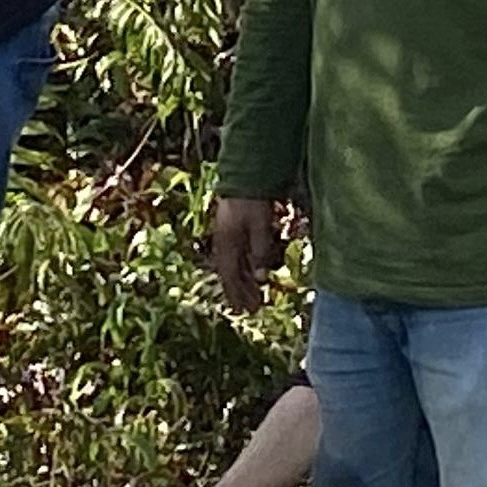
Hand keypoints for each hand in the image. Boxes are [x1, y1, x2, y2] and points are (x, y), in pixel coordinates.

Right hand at [209, 197, 283, 313]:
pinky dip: (246, 268)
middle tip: (252, 309)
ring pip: (236, 265)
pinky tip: (254, 274)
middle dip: (241, 292)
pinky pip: (239, 255)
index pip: (229, 276)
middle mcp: (225, 242)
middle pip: (231, 273)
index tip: (245, 310)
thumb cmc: (253, 200)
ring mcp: (229, 235)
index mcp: (227, 243)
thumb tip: (261, 277)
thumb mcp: (260, 225)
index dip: (236, 294)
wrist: (245, 175)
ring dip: (245, 282)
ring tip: (255, 297)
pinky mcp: (235, 229)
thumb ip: (260, 250)